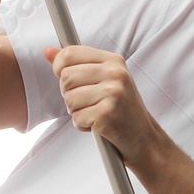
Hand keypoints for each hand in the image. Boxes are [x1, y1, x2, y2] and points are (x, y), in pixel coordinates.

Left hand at [43, 46, 166, 170]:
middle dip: (68, 93)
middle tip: (84, 102)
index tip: (63, 76)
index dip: (59, 66)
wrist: (145, 141)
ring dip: (75, 110)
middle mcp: (115, 74)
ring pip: (69, 97)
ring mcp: (113, 94)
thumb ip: (75, 64)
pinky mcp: (108, 114)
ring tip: (92, 114)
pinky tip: (96, 126)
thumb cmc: (121, 109)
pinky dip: (81, 125)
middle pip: (66, 76)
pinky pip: (77, 117)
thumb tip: (47, 51)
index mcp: (113, 61)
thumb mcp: (103, 80)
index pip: (70, 52)